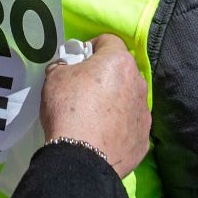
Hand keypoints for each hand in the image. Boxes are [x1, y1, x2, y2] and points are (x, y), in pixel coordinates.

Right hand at [39, 34, 149, 177]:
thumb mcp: (54, 78)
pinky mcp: (144, 137)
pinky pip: (131, 124)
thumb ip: (62, 66)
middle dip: (106, 75)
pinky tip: (103, 136)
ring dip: (115, 101)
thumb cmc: (68, 109)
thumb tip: (65, 67)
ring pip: (129, 97)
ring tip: (94, 116)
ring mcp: (144, 111)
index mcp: (118, 62)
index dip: (93, 46)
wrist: (82, 156)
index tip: (80, 59)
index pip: (109, 40)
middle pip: (122, 70)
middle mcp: (138, 83)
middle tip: (84, 88)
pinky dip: (119, 126)